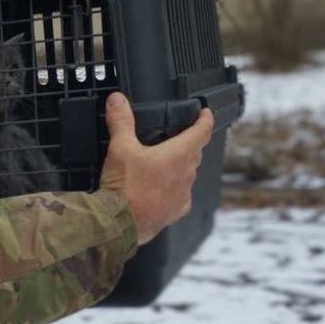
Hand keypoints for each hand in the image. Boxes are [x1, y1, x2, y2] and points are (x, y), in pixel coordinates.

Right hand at [98, 92, 213, 245]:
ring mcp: (183, 195)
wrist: (120, 224)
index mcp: (179, 155)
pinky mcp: (175, 211)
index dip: (205, 120)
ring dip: (180, 166)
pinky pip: (181, 195)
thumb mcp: (120, 147)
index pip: (202, 132)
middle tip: (179, 135)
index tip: (206, 113)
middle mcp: (186, 175)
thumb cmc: (125, 187)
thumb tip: (118, 100)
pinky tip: (160, 187)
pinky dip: (174, 188)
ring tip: (165, 161)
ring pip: (188, 174)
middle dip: (190, 142)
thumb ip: (121, 121)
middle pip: (195, 153)